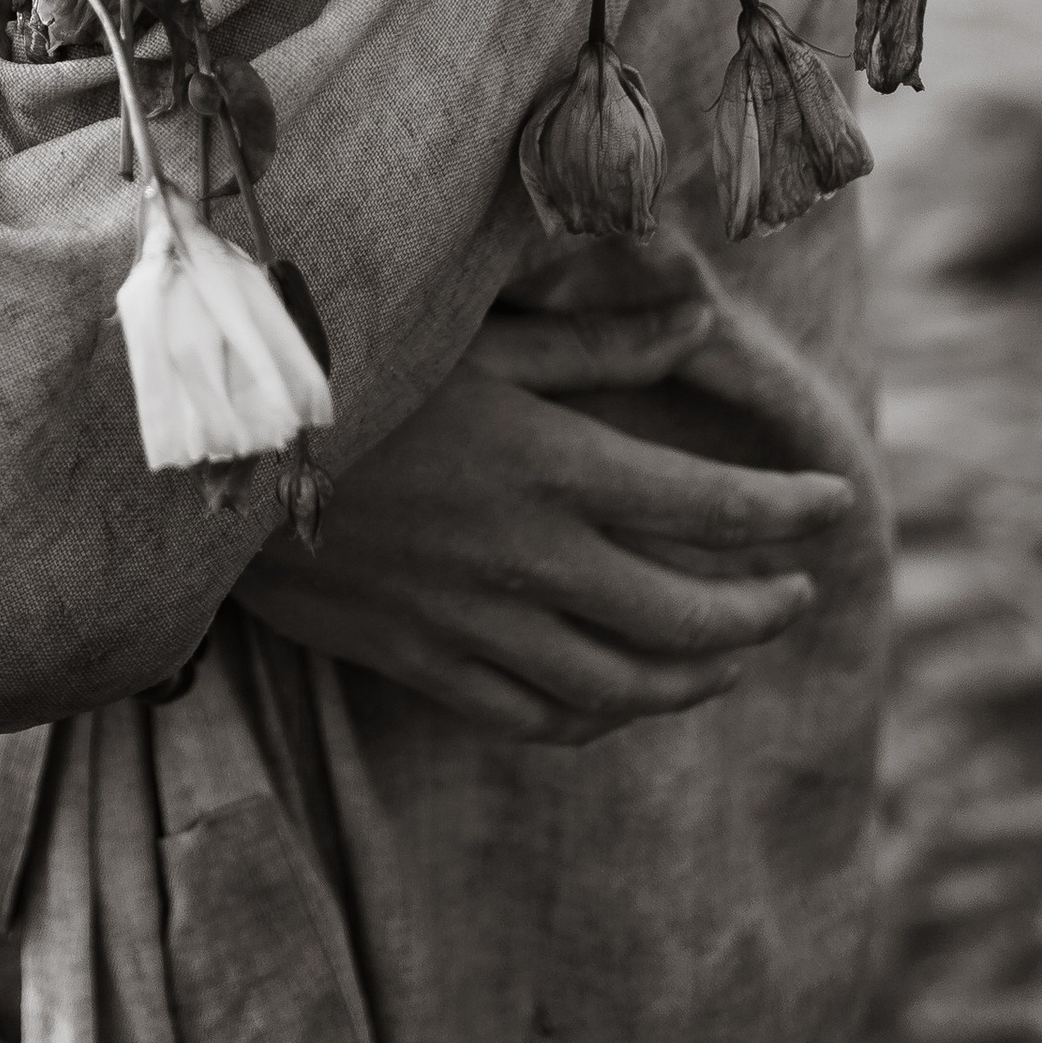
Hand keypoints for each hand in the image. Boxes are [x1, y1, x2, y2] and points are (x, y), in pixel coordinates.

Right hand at [235, 283, 858, 742]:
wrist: (204, 454)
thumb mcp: (471, 330)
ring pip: (619, 686)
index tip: (837, 504)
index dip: (788, 511)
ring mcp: (474, 622)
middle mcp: (529, 559)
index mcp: (553, 465)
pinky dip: (597, 718)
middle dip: (759, 612)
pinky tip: (621, 698)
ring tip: (732, 656)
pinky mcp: (419, 659)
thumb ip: (592, 339)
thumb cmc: (345, 363)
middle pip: (684, 618)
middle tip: (798, 594)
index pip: (710, 506)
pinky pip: (532, 716)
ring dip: (694, 679)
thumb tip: (699, 324)